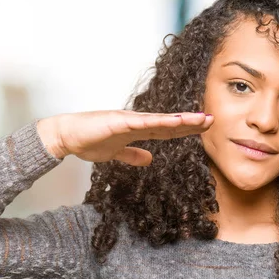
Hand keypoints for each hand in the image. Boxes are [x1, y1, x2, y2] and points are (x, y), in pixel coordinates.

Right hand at [37, 110, 212, 165]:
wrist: (66, 136)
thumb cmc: (88, 141)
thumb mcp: (116, 153)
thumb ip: (133, 155)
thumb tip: (149, 159)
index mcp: (138, 130)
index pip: (167, 130)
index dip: (186, 129)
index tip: (204, 128)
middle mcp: (137, 122)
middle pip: (169, 123)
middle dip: (191, 123)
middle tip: (212, 120)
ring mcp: (129, 120)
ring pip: (160, 120)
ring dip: (181, 120)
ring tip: (201, 119)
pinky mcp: (118, 122)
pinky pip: (141, 122)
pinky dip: (158, 121)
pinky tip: (173, 121)